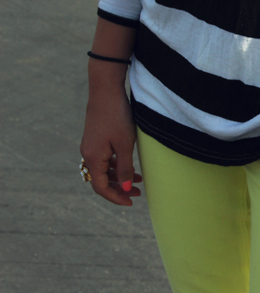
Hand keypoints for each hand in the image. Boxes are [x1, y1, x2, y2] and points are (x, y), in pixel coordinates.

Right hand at [80, 83, 141, 205]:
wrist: (106, 91)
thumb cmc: (117, 117)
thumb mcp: (125, 144)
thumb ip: (124, 168)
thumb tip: (124, 188)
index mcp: (93, 158)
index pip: (100, 187)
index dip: (115, 197)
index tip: (130, 202)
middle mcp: (87, 154)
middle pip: (101, 180)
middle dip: (119, 189)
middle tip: (137, 193)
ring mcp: (90, 146)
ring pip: (103, 170)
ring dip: (119, 177)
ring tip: (139, 180)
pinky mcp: (95, 139)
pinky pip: (104, 159)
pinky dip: (116, 166)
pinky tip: (129, 165)